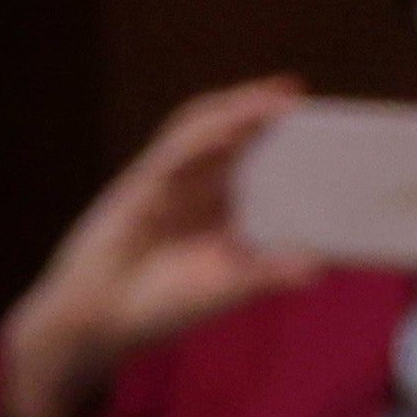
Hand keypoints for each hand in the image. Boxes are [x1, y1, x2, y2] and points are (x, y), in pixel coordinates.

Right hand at [0, 73, 320, 416]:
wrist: (95, 323)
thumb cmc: (155, 309)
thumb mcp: (224, 290)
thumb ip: (265, 276)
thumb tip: (318, 268)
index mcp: (215, 211)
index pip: (253, 162)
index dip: (280, 140)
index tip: (320, 124)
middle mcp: (192, 190)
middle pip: (231, 136)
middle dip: (261, 111)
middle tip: (299, 93)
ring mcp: (164, 184)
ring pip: (202, 131)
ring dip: (237, 110)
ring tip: (276, 96)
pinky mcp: (138, 186)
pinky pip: (174, 152)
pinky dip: (205, 135)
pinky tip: (233, 126)